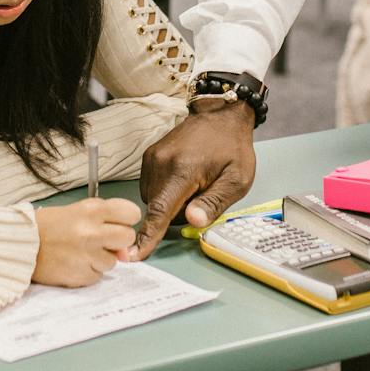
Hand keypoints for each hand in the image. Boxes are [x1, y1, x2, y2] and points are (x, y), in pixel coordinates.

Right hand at [32, 199, 140, 286]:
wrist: (20, 245)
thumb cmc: (47, 227)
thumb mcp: (77, 213)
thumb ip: (104, 223)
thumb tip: (125, 250)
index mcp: (91, 210)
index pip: (131, 213)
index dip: (126, 219)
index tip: (118, 223)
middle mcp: (91, 231)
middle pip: (128, 237)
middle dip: (118, 241)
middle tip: (101, 240)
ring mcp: (87, 255)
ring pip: (113, 261)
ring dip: (100, 259)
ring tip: (79, 252)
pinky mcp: (81, 274)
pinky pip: (98, 276)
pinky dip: (88, 271)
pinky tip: (73, 262)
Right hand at [126, 104, 256, 260]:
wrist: (220, 116)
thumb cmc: (231, 148)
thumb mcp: (236, 180)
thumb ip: (213, 203)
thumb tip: (192, 222)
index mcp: (182, 170)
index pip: (160, 211)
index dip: (148, 236)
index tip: (133, 254)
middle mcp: (161, 163)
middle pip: (157, 209)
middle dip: (176, 215)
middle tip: (202, 198)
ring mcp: (152, 159)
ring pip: (153, 200)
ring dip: (171, 204)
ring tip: (195, 187)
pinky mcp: (149, 157)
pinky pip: (151, 187)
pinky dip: (165, 193)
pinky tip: (184, 182)